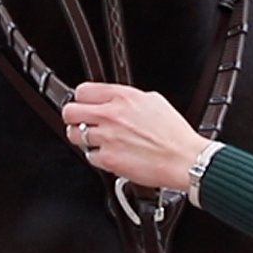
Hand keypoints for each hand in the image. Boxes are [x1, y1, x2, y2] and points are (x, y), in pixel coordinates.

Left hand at [63, 81, 209, 189]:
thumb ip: (129, 98)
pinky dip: (96, 157)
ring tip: (94, 139)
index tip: (83, 103)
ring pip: (74, 136)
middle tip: (80, 121)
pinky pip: (89, 157)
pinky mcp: (108, 160)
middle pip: (70, 112)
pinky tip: (109, 154)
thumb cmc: (173, 132)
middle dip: (72, 117)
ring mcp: (107, 138)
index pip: (82, 91)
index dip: (81, 98)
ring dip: (82, 138)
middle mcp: (111, 115)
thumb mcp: (153, 100)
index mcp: (123, 97)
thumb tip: (117, 99)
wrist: (183, 158)